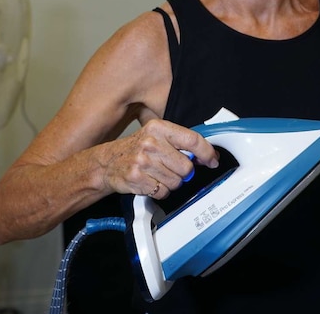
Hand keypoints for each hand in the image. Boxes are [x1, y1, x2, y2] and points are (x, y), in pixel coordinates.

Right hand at [100, 118, 218, 198]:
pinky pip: (163, 192)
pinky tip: (150, 182)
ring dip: (170, 183)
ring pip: (176, 182)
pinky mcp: (137, 178)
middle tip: (170, 168)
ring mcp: (143, 160)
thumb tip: (206, 155)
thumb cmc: (135, 149)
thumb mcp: (156, 136)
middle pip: (186, 167)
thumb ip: (180, 143)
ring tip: (157, 174)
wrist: (107, 162)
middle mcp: (151, 142)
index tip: (212, 160)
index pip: (192, 140)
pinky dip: (160, 191)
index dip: (207, 152)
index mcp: (159, 128)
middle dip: (183, 172)